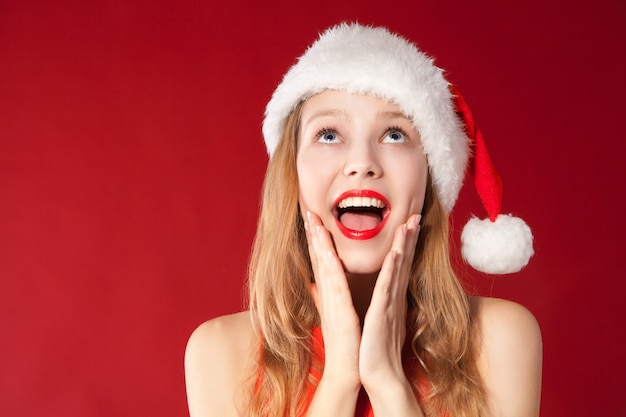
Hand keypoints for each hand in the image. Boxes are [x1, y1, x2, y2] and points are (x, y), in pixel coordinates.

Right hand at [304, 211, 361, 389]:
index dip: (314, 239)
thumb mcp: (332, 314)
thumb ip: (322, 298)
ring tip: (315, 224)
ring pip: (325, 268)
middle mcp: (327, 295)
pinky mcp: (342, 314)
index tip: (310, 217)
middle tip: (308, 211)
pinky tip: (332, 256)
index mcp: (328, 293)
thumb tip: (314, 284)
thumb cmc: (342, 343)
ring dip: (321, 246)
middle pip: (319, 259)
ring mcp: (333, 303)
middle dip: (313, 235)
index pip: (320, 260)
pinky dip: (334, 271)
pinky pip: (338, 289)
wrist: (347, 370)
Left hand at [359, 214, 420, 392]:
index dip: (404, 245)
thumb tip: (371, 293)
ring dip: (403, 246)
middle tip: (415, 216)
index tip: (407, 224)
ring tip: (409, 225)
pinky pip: (387, 289)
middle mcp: (392, 298)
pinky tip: (396, 254)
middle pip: (402, 263)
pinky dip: (391, 270)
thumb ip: (373, 303)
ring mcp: (388, 305)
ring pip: (397, 270)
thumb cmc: (373, 348)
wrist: (377, 374)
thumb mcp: (373, 320)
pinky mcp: (381, 314)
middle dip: (409, 239)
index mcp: (388, 298)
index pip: (397, 266)